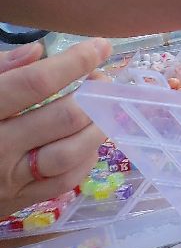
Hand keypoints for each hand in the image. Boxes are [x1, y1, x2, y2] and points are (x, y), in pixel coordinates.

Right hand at [0, 39, 110, 212]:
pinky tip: (87, 139)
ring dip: (98, 127)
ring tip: (103, 108)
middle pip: (63, 118)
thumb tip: (37, 51)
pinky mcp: (18, 201)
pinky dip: (86, 158)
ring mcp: (9, 179)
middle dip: (94, 94)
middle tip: (101, 80)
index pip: (35, 83)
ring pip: (71, 153)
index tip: (100, 47)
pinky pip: (64, 181)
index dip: (74, 62)